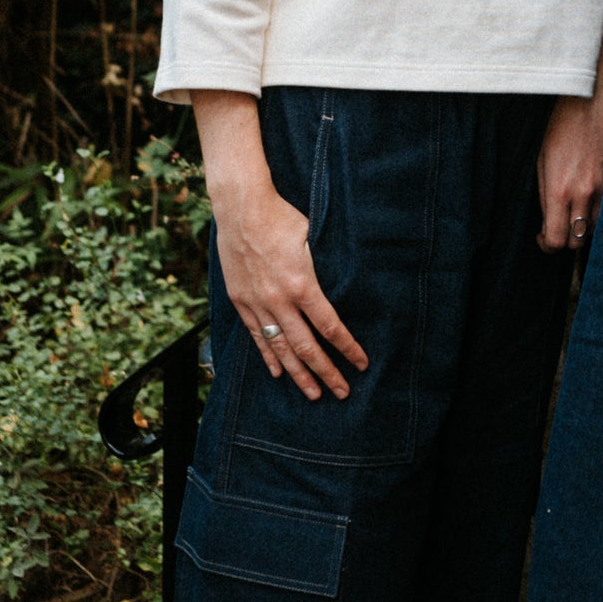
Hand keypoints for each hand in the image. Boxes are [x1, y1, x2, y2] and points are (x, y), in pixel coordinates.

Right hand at [192, 91, 367, 402]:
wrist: (241, 207)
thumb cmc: (282, 217)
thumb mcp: (313, 238)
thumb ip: (324, 267)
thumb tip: (341, 284)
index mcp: (302, 284)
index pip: (330, 326)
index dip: (347, 348)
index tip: (361, 363)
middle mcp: (278, 299)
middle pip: (306, 346)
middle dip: (326, 372)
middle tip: (341, 392)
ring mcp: (257, 303)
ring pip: (280, 348)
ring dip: (298, 374)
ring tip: (312, 394)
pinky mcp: (241, 301)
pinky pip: (257, 336)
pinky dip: (268, 357)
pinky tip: (278, 373)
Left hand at [537, 9, 602, 250]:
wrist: (594, 100)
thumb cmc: (563, 126)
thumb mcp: (542, 159)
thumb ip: (545, 194)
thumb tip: (547, 221)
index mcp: (559, 189)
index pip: (556, 239)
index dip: (548, 245)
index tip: (544, 238)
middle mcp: (585, 193)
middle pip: (578, 240)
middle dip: (567, 238)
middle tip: (560, 226)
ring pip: (597, 228)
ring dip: (586, 224)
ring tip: (579, 208)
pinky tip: (597, 196)